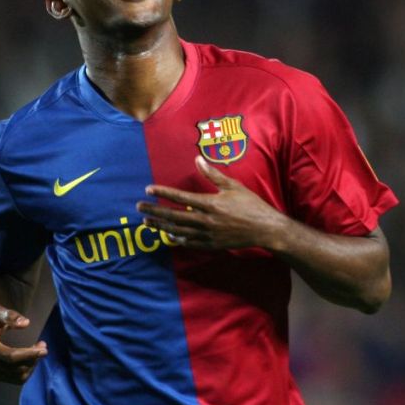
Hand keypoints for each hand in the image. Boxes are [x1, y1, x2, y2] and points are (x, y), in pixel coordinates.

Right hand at [0, 305, 46, 383]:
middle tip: (43, 345)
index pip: (10, 357)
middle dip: (33, 358)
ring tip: (38, 350)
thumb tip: (26, 323)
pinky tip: (31, 357)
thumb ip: (10, 315)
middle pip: (16, 368)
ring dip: (32, 365)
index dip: (29, 354)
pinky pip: (17, 379)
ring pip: (18, 377)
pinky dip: (28, 370)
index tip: (43, 348)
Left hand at [136, 155, 287, 249]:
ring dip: (161, 226)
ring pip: (178, 231)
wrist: (265, 229)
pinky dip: (178, 239)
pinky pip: (190, 243)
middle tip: (139, 207)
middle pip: (174, 216)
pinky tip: (169, 235)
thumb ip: (213, 174)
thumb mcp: (233, 186)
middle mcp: (206, 220)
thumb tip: (198, 159)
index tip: (148, 190)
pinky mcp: (212, 244)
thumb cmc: (251, 205)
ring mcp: (208, 234)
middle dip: (155, 211)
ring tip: (148, 222)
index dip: (162, 193)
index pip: (180, 198)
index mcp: (210, 203)